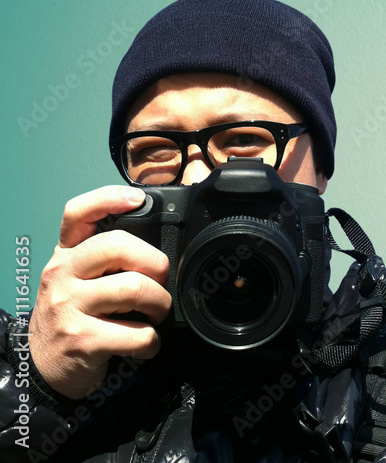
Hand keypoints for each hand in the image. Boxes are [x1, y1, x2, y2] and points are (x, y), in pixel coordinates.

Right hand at [28, 185, 171, 398]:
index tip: (138, 199)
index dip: (108, 198)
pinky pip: (138, 334)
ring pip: (134, 289)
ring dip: (160, 304)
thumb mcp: (79, 278)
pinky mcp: (82, 340)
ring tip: (156, 313)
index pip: (77, 213)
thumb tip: (159, 241)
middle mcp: (62, 275)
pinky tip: (146, 344)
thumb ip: (105, 256)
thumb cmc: (75, 314)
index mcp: (66, 255)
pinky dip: (152, 341)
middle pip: (118, 245)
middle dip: (155, 263)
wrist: (45, 366)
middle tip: (161, 281)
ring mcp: (69, 307)